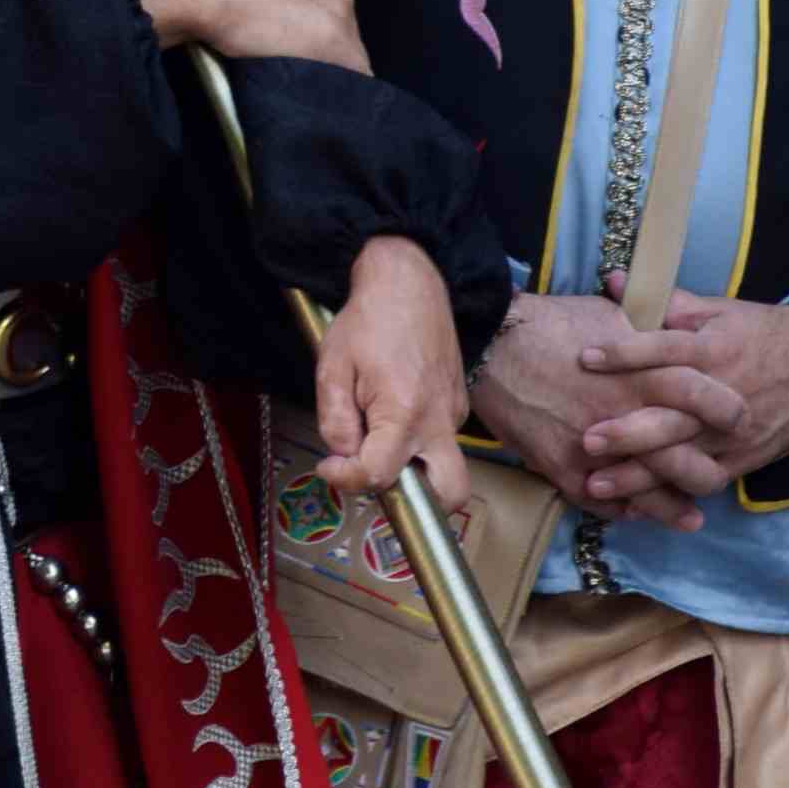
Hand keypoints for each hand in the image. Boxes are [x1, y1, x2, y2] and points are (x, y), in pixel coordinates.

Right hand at [125, 0, 366, 71]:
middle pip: (344, 32)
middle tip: (288, 58)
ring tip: (296, 79)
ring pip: (347, 56)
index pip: (333, 7)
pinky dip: (335, 89)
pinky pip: (350, 77)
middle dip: (322, 47)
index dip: (313, 25)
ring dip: (327, 68)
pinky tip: (315, 95)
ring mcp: (339, 20)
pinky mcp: (333, 50)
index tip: (291, 36)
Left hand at [310, 234, 467, 494]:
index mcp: (404, 413)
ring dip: (409, 466)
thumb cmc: (368, 321)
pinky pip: (439, 440)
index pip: (380, 476)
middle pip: (449, 493)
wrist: (410, 283)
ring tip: (374, 432)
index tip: (329, 466)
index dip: (347, 480)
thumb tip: (343, 455)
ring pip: (442, 467)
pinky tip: (389, 409)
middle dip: (417, 504)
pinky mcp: (459, 405)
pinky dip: (414, 441)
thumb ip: (334, 420)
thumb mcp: (333, 367)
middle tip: (377, 477)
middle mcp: (439, 420)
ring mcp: (455, 414)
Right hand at [472, 289, 733, 527]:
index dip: (726, 409)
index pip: (701, 395)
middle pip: (682, 457)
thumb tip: (675, 336)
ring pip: (645, 490)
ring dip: (671, 508)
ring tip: (691, 517)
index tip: (741, 418)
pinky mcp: (562, 467)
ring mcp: (593, 447)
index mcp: (641, 372)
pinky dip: (621, 508)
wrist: (491, 346)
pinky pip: (600, 500)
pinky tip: (636, 512)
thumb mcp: (610, 315)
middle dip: (708, 472)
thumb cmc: (552, 324)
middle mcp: (623, 415)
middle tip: (721, 477)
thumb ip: (649, 334)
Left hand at [566, 285, 788, 514]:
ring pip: (684, 460)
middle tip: (586, 439)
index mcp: (716, 349)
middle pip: (674, 417)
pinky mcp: (746, 458)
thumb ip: (666, 302)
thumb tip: (616, 281)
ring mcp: (736, 433)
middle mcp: (724, 394)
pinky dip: (669, 494)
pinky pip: (704, 481)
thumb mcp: (720, 311)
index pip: (666, 350)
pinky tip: (635, 504)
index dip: (625, 353)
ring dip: (639, 476)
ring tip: (596, 484)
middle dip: (628, 432)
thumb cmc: (766, 332)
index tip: (585, 358)